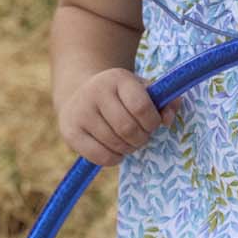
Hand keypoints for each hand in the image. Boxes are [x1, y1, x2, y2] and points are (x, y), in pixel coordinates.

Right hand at [57, 68, 179, 165]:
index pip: (141, 107)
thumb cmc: (120, 94)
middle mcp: (96, 92)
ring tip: (129, 141)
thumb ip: (165, 102)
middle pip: (128, 129)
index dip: (152, 122)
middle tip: (142, 136)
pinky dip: (114, 158)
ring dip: (129, 148)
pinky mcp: (70, 131)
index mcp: (118, 78)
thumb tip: (167, 120)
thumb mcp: (142, 90)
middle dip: (142, 138)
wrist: (79, 91)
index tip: (152, 124)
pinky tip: (116, 149)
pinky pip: (100, 156)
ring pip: (115, 144)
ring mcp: (80, 112)